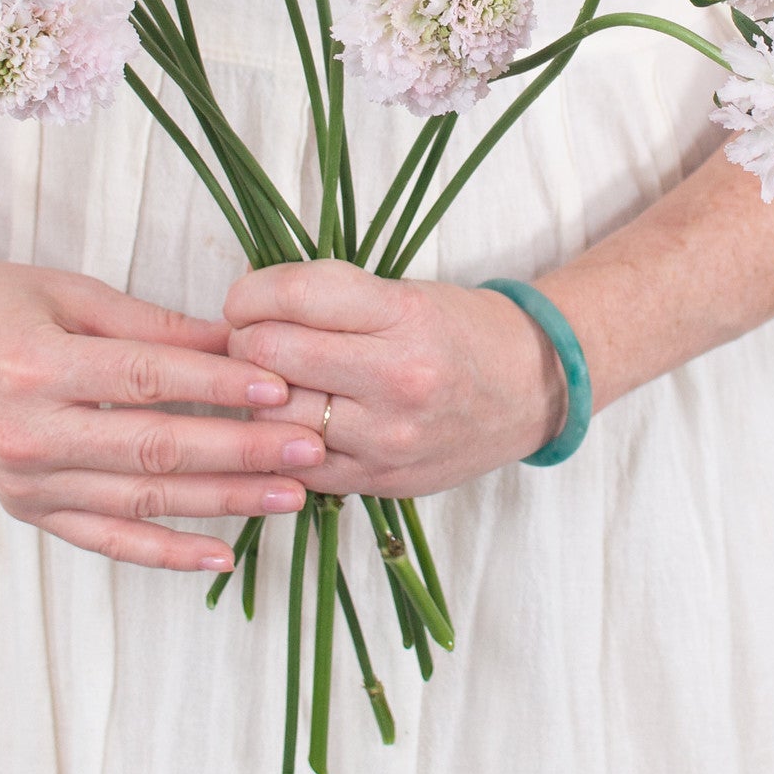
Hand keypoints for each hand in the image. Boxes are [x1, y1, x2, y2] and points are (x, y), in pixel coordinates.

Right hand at [0, 249, 326, 570]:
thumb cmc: (2, 303)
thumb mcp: (73, 294)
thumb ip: (154, 324)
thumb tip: (238, 339)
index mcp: (36, 366)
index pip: (146, 380)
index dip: (217, 386)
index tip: (281, 386)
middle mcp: (27, 433)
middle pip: (153, 447)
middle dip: (240, 450)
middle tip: (308, 446)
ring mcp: (26, 483)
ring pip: (142, 500)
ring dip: (223, 502)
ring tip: (290, 494)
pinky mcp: (29, 510)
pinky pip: (108, 540)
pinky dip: (166, 554)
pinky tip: (222, 555)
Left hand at [224, 261, 565, 497]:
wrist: (530, 389)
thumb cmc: (459, 328)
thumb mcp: (402, 291)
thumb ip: (325, 294)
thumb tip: (242, 295)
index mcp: (402, 314)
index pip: (291, 296)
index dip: (248, 294)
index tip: (245, 297)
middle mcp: (396, 379)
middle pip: (271, 355)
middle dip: (244, 340)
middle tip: (252, 336)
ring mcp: (388, 439)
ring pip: (272, 416)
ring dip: (257, 395)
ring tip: (274, 378)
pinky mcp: (380, 482)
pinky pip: (296, 464)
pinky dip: (281, 440)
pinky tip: (292, 418)